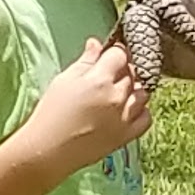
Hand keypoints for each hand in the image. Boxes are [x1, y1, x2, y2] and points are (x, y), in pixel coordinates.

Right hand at [20, 33, 157, 174]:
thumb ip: (84, 61)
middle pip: (132, 72)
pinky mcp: (127, 135)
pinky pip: (146, 117)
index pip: (120, 55)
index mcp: (99, 79)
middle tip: (110, 74)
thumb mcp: (63, 80)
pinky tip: (129, 109)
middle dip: (124, 69)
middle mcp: (117, 96)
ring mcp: (125, 117)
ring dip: (134, 88)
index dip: (115, 52)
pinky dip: (141, 110)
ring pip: (143, 93)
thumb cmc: (51, 114)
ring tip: (120, 92)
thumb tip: (96, 44)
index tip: (109, 55)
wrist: (48, 150)